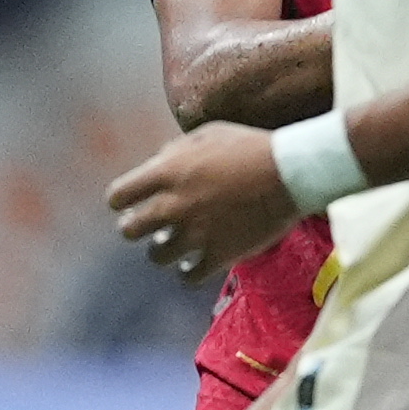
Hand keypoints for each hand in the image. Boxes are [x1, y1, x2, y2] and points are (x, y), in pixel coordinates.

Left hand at [107, 119, 301, 280]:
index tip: (132, 203)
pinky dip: (189, 270)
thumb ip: (175, 150)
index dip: (122, 201)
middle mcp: (173, 205)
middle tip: (154, 226)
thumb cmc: (251, 148)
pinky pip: (188, 276)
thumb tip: (158, 162)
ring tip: (178, 245)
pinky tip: (197, 262)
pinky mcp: (218, 254)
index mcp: (166, 172)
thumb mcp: (208, 134)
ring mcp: (195, 233)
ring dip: (165, 250)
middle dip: (138, 227)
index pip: (118, 196)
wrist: (291, 173)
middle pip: (129, 230)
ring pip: (157, 256)